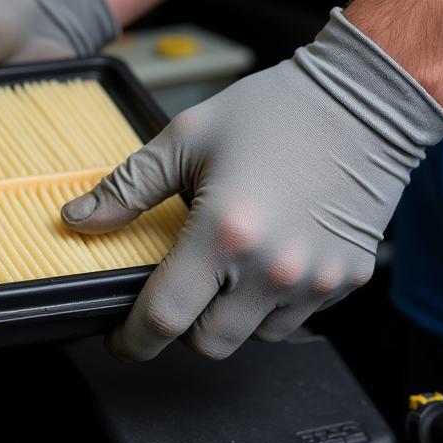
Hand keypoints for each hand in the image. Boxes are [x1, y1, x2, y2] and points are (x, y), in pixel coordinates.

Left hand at [61, 9, 442, 360]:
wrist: (364, 99)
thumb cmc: (275, 111)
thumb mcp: (185, 139)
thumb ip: (128, 188)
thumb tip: (79, 219)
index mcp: (224, 232)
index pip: (164, 318)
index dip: (132, 340)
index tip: (120, 339)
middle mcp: (273, 268)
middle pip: (209, 343)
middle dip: (181, 325)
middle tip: (176, 288)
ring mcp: (317, 279)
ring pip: (254, 337)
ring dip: (230, 316)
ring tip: (226, 267)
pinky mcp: (350, 278)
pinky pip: (297, 316)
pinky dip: (272, 302)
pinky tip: (267, 258)